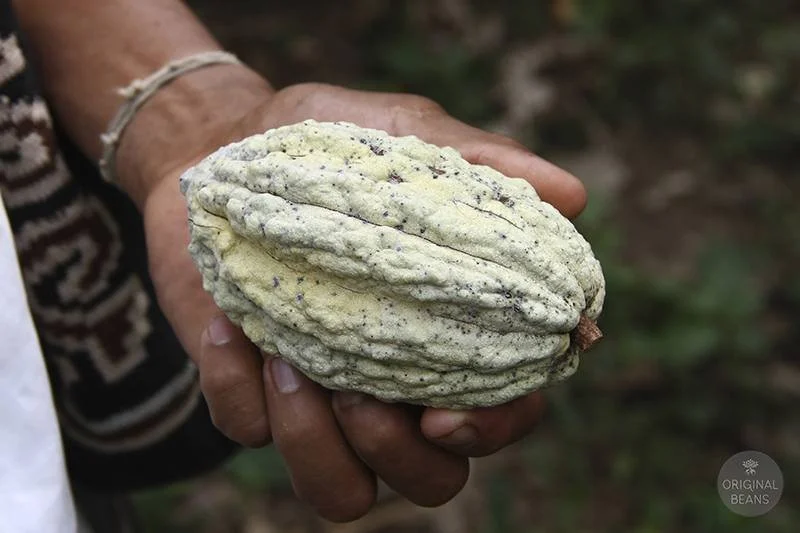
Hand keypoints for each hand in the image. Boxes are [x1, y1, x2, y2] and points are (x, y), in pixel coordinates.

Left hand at [140, 82, 583, 521]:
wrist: (225, 142)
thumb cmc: (330, 145)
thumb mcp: (407, 136)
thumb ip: (483, 166)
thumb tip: (573, 195)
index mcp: (446, 336)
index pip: (501, 411)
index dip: (493, 429)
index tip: (449, 413)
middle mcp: (393, 383)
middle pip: (429, 479)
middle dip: (400, 456)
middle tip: (361, 396)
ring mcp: (320, 395)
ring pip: (341, 490)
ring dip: (317, 447)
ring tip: (289, 364)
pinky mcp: (250, 390)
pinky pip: (247, 433)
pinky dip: (238, 391)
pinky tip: (229, 326)